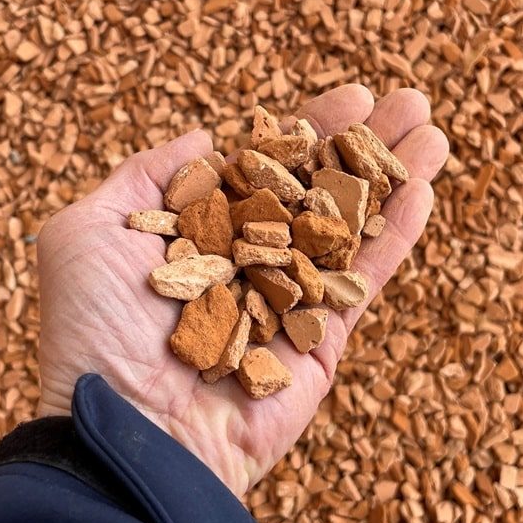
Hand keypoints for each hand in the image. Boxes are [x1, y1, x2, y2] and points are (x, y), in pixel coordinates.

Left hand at [35, 84, 448, 496]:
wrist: (122, 426)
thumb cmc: (93, 329)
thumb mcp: (88, 231)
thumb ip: (144, 174)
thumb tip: (203, 139)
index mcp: (196, 233)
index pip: (263, 170)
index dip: (308, 131)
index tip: (351, 95)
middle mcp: (246, 263)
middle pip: (317, 192)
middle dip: (365, 146)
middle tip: (410, 101)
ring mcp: (286, 304)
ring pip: (350, 230)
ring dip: (395, 180)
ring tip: (434, 132)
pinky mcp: (317, 345)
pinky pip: (362, 283)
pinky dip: (394, 239)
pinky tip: (424, 191)